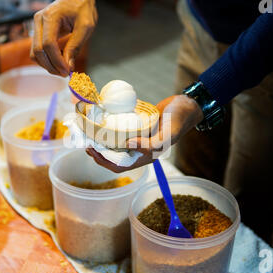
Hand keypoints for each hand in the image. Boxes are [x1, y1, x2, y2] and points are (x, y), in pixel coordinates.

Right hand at [31, 0, 96, 75]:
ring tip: (63, 68)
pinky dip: (46, 60)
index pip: (48, 44)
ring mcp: (36, 26)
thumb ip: (75, 46)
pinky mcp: (38, 32)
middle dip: (51, 66)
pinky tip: (59, 61)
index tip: (67, 71)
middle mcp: (39, 20)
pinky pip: (37, 51)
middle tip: (65, 74)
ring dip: (47, 65)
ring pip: (35, 53)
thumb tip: (68, 66)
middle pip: (38, 51)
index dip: (57, 61)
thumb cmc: (82, 9)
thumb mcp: (85, 27)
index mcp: (50, 16)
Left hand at [86, 95, 203, 172]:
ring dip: (101, 141)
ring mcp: (138, 138)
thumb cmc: (178, 121)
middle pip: (114, 157)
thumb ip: (150, 144)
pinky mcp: (137, 127)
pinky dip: (110, 129)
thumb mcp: (167, 134)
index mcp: (146, 156)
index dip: (103, 162)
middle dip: (98, 152)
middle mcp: (140, 149)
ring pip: (115, 144)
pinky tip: (102, 122)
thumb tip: (127, 145)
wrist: (186, 105)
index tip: (91, 151)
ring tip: (90, 134)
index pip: (120, 166)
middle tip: (86, 142)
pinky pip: (120, 131)